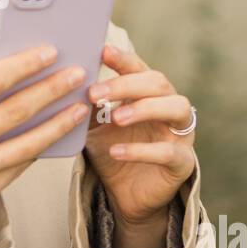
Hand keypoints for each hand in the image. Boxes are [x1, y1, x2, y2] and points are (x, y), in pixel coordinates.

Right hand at [0, 44, 90, 213]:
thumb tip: (24, 72)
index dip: (25, 64)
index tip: (50, 52)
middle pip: (17, 110)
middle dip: (52, 89)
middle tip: (77, 74)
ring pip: (28, 143)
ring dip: (59, 122)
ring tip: (79, 106)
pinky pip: (20, 165)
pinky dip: (41, 147)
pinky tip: (57, 133)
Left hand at [84, 44, 196, 227]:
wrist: (125, 195)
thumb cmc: (112, 151)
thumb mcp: (93, 127)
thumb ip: (87, 106)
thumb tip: (63, 82)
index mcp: (149, 93)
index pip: (139, 68)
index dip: (123, 59)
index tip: (101, 51)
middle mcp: (169, 107)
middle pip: (159, 83)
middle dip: (127, 84)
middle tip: (95, 93)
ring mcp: (180, 134)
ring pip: (177, 108)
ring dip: (145, 108)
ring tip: (115, 117)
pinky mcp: (183, 162)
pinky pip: (169, 152)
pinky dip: (142, 150)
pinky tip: (117, 151)